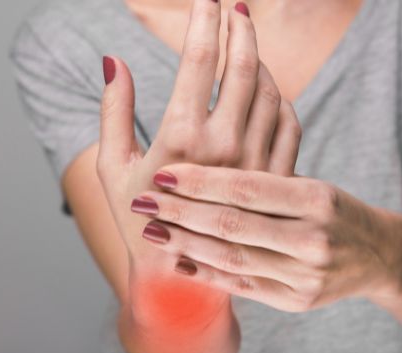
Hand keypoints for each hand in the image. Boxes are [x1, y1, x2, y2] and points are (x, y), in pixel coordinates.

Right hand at [97, 1, 300, 324]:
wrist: (182, 277)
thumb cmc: (139, 220)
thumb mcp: (113, 166)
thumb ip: (113, 110)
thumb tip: (113, 60)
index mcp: (182, 138)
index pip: (199, 59)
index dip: (204, 20)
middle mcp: (226, 147)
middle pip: (243, 67)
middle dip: (240, 27)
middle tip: (234, 6)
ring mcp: (257, 164)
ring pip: (270, 91)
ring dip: (259, 60)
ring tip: (246, 44)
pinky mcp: (278, 179)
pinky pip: (289, 121)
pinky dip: (280, 96)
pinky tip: (266, 88)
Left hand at [130, 164, 401, 312]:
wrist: (380, 256)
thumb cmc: (334, 210)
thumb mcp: (313, 185)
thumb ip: (268, 176)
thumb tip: (204, 157)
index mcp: (316, 198)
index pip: (247, 187)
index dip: (201, 181)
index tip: (164, 173)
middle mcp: (313, 238)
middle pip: (233, 224)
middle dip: (182, 212)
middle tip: (144, 202)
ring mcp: (306, 275)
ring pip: (233, 258)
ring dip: (187, 244)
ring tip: (154, 230)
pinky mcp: (297, 300)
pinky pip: (243, 285)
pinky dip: (207, 273)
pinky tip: (179, 261)